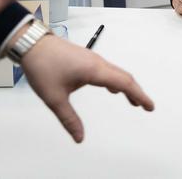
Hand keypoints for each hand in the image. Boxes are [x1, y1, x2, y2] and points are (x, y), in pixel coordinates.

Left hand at [20, 34, 153, 142]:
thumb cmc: (42, 67)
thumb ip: (69, 119)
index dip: (139, 95)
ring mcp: (92, 59)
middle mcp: (97, 62)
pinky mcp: (86, 58)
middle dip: (137, 92)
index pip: (124, 83)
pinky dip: (116, 80)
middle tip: (145, 106)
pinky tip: (111, 88)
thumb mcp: (54, 98)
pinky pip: (107, 69)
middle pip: (124, 77)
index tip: (149, 106)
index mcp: (94, 70)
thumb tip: (79, 137)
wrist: (32, 44)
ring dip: (127, 86)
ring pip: (116, 72)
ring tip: (132, 100)